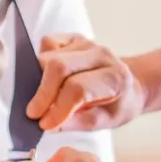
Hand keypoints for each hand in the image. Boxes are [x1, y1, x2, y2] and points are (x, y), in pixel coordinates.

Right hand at [25, 33, 146, 131]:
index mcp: (115, 77)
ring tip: (44, 98)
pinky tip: (47, 77)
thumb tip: (47, 123)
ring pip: (48, 57)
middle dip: (42, 93)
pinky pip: (46, 44)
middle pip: (58, 67)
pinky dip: (40, 63)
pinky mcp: (72, 38)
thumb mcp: (103, 121)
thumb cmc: (115, 106)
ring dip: (39, 80)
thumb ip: (76, 122)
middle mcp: (101, 54)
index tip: (44, 124)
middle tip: (33, 113)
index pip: (78, 89)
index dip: (58, 108)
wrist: (127, 86)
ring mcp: (86, 43)